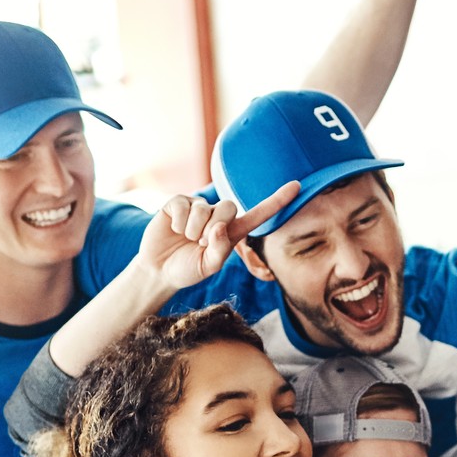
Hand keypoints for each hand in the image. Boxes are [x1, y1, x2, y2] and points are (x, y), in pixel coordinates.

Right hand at [140, 183, 299, 293]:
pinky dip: (178, 222)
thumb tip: (219, 227)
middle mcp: (217, 215)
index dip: (277, 200)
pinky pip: (183, 205)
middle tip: (198, 243)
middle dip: (213, 228)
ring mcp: (197, 206)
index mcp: (232, 230)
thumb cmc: (188, 269)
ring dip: (193, 230)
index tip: (297, 186)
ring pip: (204, 209)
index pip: (258, 214)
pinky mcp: (178, 202)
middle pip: (228, 207)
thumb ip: (219, 249)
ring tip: (185, 239)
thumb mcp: (208, 266)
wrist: (159, 270)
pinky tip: (173, 229)